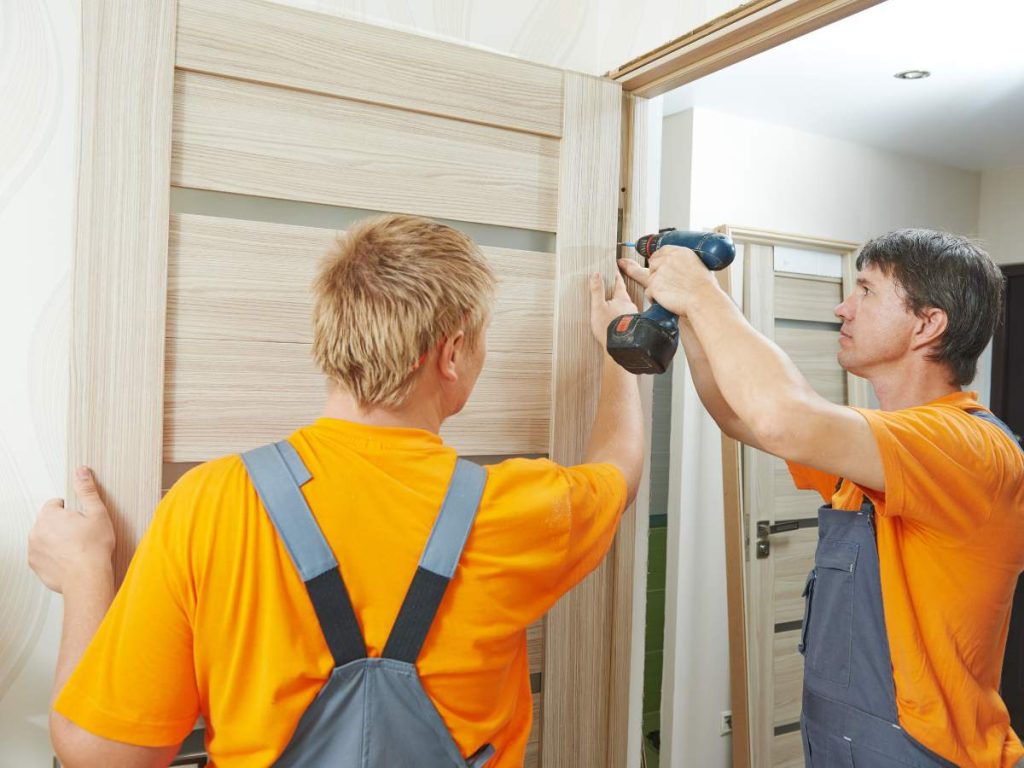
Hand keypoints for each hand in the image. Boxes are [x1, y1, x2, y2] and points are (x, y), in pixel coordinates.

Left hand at [28, 467, 114, 593]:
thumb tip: (81, 472)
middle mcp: (36, 531)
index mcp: (49, 515)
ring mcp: (33, 549)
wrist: (87, 577)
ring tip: (76, 547)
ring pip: (45, 538)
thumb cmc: (93, 548)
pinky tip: (69, 558)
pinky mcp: (35, 565)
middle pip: (49, 521)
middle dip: (63, 525)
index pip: (55, 504)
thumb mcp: (96, 513)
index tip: (81, 519)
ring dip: (56, 540)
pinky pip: (43, 555)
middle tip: (81, 533)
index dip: (71, 510)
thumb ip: (86, 490)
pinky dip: (53, 555)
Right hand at [589, 271, 639, 348]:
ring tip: (610, 307)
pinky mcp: (632, 325)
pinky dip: (620, 315)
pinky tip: (615, 320)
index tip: (614, 268)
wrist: (620, 347)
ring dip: (618, 305)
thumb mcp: (598, 307)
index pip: (618, 281)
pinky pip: (625, 316)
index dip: (615, 275)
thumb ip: (597, 291)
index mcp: (622, 298)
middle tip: (609, 288)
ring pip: (624, 306)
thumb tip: (596, 274)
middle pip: (622, 294)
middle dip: (616, 291)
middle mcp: (630, 305)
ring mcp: (632, 316)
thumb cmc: (607, 327)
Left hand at [617, 245, 719, 316]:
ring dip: (655, 285)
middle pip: (653, 263)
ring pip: (649, 278)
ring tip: (667, 293)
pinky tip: (662, 301)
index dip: (659, 258)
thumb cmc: (705, 287)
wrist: (703, 299)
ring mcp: (659, 272)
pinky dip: (653, 297)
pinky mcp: (654, 285)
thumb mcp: (699, 265)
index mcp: (680, 252)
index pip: (662, 250)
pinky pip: (647, 292)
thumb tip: (682, 266)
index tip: (659, 265)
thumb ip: (686, 262)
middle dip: (655, 272)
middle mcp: (668, 259)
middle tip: (663, 282)